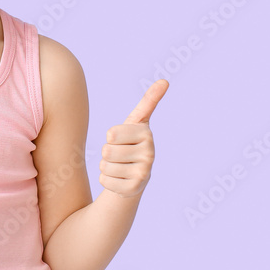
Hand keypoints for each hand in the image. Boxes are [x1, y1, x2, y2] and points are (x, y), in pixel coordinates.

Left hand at [99, 79, 167, 198]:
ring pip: (104, 166)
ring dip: (106, 166)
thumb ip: (149, 101)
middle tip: (120, 155)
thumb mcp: (137, 121)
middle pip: (107, 150)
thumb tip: (165, 80)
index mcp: (146, 134)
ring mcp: (143, 173)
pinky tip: (119, 179)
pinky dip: (106, 180)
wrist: (134, 175)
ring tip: (120, 166)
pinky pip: (104, 180)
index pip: (111, 133)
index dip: (111, 137)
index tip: (123, 139)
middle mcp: (149, 154)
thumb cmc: (131, 143)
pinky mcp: (134, 189)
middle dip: (107, 153)